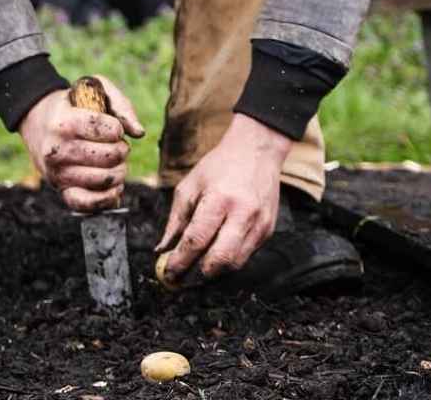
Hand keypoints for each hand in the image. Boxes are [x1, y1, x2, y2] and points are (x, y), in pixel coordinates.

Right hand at [18, 76, 143, 211]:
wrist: (37, 121)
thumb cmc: (72, 105)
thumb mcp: (94, 88)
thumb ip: (121, 104)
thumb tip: (138, 133)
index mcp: (64, 122)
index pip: (109, 131)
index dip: (118, 129)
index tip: (111, 127)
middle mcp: (57, 150)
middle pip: (110, 156)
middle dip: (121, 150)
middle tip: (115, 146)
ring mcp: (57, 172)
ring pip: (105, 179)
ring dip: (119, 171)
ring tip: (114, 162)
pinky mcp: (61, 190)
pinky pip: (87, 204)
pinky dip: (107, 198)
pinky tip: (114, 187)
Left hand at [155, 114, 293, 281]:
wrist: (257, 150)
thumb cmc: (219, 166)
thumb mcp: (189, 186)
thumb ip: (175, 220)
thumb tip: (162, 250)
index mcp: (219, 199)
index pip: (197, 240)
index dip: (180, 261)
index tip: (167, 272)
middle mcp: (243, 214)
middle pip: (220, 259)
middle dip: (198, 275)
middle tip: (182, 279)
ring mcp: (260, 224)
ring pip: (235, 263)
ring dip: (214, 272)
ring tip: (195, 271)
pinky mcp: (268, 230)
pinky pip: (246, 255)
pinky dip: (229, 261)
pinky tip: (215, 257)